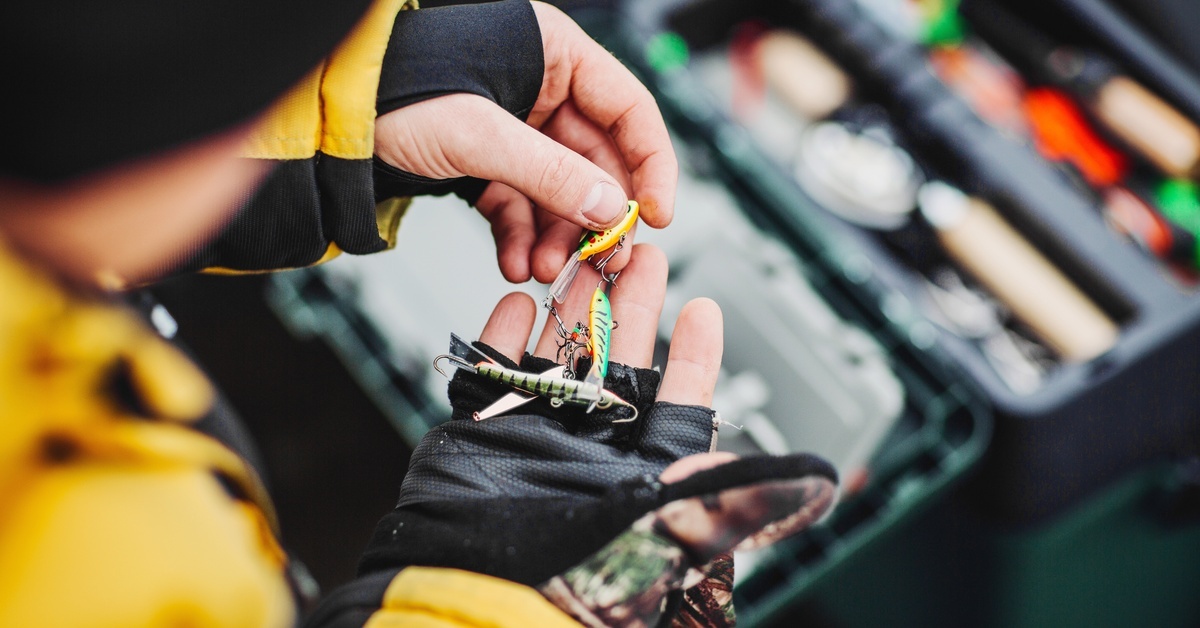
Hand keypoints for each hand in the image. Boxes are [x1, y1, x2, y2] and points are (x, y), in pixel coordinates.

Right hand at [355, 245, 837, 625]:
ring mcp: (534, 438)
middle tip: (639, 255)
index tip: (705, 308)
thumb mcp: (681, 520)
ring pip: (557, 357)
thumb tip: (822, 480)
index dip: (695, 355)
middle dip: (630, 307)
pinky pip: (493, 374)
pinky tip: (518, 299)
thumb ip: (744, 490)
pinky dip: (502, 336)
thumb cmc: (584, 567)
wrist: (485, 587)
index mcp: (642, 470)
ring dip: (571, 307)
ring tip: (585, 260)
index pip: (679, 403)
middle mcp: (592, 451)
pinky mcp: (481, 435)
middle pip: (617, 364)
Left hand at [374, 2, 676, 283]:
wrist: (325, 119)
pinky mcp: (485, 160)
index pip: (627, 109)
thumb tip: (612, 209)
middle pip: (595, 159)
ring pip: (558, 189)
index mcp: (553, 54)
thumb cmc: (392, 93)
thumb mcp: (477, 134)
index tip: (655, 216)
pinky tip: (515, 262)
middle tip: (602, 261)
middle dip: (594, 215)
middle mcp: (540, 87)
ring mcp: (513, 126)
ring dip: (557, 235)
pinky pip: (519, 202)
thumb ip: (550, 173)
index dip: (650, 164)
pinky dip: (520, 235)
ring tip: (547, 271)